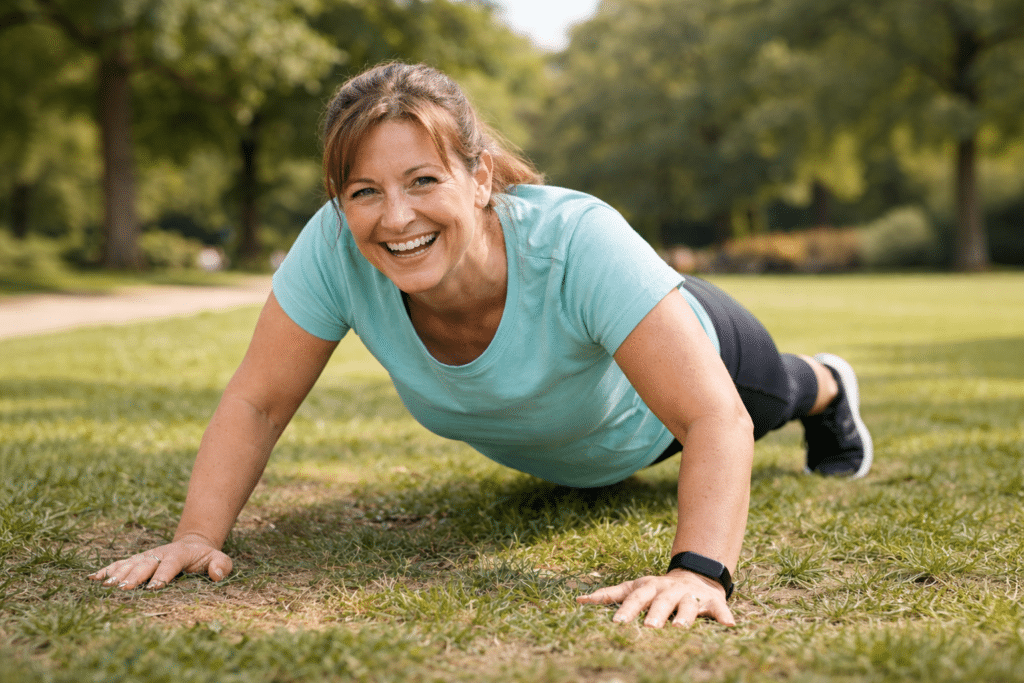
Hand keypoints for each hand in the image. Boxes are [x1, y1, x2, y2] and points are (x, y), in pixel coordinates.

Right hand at [87, 535, 232, 590]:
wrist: (192, 545)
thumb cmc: (206, 557)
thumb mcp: (219, 558)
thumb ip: (221, 565)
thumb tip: (217, 575)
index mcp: (180, 554)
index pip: (171, 564)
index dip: (163, 574)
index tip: (154, 587)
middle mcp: (160, 553)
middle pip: (146, 564)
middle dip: (135, 576)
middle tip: (124, 589)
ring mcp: (146, 556)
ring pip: (130, 563)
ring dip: (118, 574)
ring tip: (106, 586)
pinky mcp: (136, 559)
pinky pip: (120, 564)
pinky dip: (106, 570)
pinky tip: (93, 579)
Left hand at [576, 569, 734, 627]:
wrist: (694, 577)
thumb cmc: (657, 590)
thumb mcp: (635, 588)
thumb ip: (609, 594)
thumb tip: (578, 600)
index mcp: (649, 588)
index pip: (634, 597)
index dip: (626, 609)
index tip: (616, 622)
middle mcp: (669, 590)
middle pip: (660, 602)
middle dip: (654, 614)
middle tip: (648, 627)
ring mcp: (690, 596)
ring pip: (687, 607)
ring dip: (684, 617)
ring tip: (680, 629)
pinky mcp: (712, 602)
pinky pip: (719, 610)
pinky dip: (724, 617)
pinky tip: (729, 626)